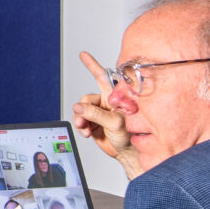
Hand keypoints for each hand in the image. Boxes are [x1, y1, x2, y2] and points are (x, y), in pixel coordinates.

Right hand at [75, 52, 143, 177]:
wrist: (127, 152)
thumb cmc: (131, 136)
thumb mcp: (115, 123)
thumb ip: (96, 114)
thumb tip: (78, 107)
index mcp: (115, 97)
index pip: (102, 77)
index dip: (92, 65)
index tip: (83, 55)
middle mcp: (107, 102)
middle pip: (86, 98)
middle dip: (83, 110)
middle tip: (85, 120)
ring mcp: (99, 112)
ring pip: (81, 110)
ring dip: (81, 120)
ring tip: (86, 129)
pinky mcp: (93, 122)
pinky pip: (80, 119)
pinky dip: (81, 127)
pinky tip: (87, 132)